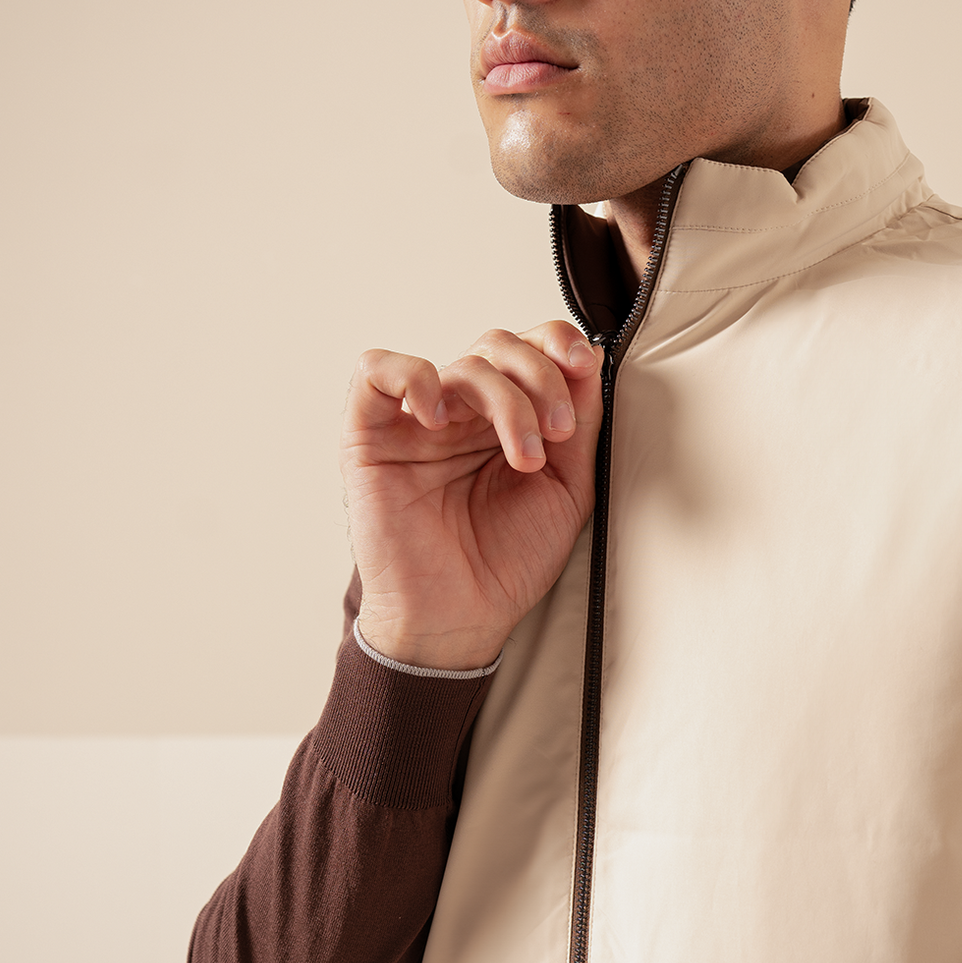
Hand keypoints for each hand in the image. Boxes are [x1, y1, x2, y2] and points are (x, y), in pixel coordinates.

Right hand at [340, 322, 603, 669]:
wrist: (459, 619)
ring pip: (460, 365)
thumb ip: (580, 425)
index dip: (556, 343)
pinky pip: (376, 372)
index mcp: (504, 420)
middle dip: (540, 378)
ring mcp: (417, 424)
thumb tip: (590, 360)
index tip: (582, 366)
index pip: (528, 349)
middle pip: (498, 348)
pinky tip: (441, 419)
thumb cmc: (506, 563)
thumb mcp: (568, 489)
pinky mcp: (371, 437)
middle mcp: (462, 415)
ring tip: (524, 457)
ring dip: (505, 400)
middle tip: (557, 433)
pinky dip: (412, 377)